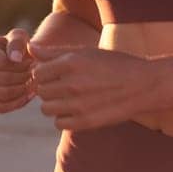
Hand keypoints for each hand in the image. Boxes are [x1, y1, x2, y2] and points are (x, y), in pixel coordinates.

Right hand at [0, 28, 34, 112]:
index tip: (31, 63)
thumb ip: (18, 42)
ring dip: (22, 91)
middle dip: (23, 78)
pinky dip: (17, 103)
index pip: (2, 63)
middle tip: (34, 75)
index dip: (21, 65)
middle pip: (3, 79)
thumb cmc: (16, 47)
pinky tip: (27, 95)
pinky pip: (0, 107)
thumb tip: (15, 59)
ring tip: (31, 83)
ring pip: (2, 95)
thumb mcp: (20, 37)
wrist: (11, 61)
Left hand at [31, 45, 158, 131]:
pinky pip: (59, 123)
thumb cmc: (112, 64)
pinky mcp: (86, 122)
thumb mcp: (84, 52)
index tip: (53, 73)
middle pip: (40, 90)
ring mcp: (79, 105)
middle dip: (47, 88)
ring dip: (53, 103)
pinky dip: (63, 118)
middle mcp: (72, 84)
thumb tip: (30, 48)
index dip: (43, 72)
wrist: (142, 85)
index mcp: (71, 63)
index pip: (37, 72)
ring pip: (46, 108)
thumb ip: (54, 52)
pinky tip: (74, 109)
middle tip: (61, 85)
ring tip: (67, 97)